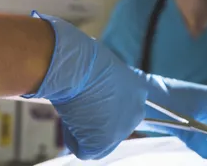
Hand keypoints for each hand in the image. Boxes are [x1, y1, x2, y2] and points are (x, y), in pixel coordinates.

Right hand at [23, 13, 147, 159]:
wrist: (74, 65)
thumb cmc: (79, 57)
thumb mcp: (97, 65)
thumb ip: (102, 81)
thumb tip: (88, 85)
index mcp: (138, 89)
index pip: (120, 107)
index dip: (100, 104)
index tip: (89, 98)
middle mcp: (136, 111)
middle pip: (110, 126)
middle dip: (94, 120)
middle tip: (78, 103)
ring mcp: (121, 130)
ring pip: (95, 138)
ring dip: (81, 127)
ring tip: (72, 105)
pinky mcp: (103, 143)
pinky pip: (82, 148)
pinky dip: (70, 136)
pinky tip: (68, 117)